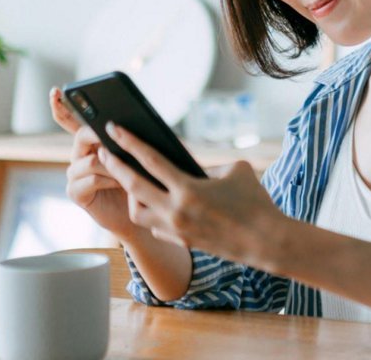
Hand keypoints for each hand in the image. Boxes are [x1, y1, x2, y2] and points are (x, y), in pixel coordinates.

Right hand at [49, 87, 141, 240]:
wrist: (141, 212)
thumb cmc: (143, 179)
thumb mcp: (140, 153)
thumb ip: (132, 137)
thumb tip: (137, 118)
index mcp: (92, 141)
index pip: (71, 120)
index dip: (61, 106)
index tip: (57, 91)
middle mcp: (79, 155)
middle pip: (82, 135)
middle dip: (97, 133)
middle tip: (112, 132)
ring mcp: (75, 174)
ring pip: (90, 159)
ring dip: (112, 163)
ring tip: (128, 169)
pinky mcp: (76, 192)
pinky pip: (91, 178)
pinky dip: (109, 178)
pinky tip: (121, 182)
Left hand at [98, 123, 287, 269]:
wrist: (266, 242)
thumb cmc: (256, 201)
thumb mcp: (235, 170)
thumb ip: (208, 166)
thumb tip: (190, 168)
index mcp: (188, 189)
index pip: (150, 160)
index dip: (129, 142)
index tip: (113, 128)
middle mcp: (176, 211)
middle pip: (133, 185)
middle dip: (115, 166)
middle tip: (103, 151)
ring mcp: (176, 230)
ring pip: (137, 211)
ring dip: (132, 195)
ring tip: (133, 182)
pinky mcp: (182, 242)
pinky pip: (155, 226)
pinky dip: (152, 213)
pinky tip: (156, 203)